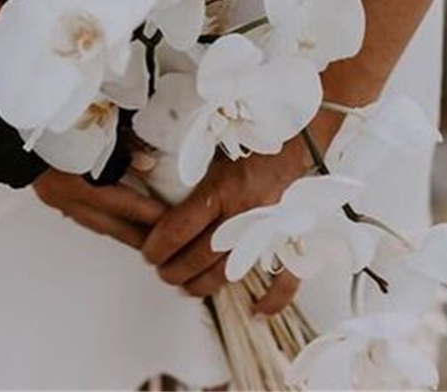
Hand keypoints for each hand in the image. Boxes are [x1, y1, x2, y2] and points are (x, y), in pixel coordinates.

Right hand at [0, 91, 167, 248]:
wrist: (3, 119)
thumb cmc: (47, 117)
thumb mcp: (86, 124)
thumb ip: (118, 142)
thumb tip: (148, 164)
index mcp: (70, 179)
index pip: (117, 201)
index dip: (145, 211)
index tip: (170, 218)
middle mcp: (62, 195)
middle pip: (109, 224)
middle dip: (139, 235)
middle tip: (169, 245)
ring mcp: (55, 198)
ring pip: (97, 224)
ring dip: (124, 232)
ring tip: (150, 240)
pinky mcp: (52, 195)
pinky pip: (86, 216)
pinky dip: (107, 221)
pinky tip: (120, 223)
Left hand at [141, 111, 340, 313]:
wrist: (300, 133)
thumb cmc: (251, 133)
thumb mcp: (212, 141)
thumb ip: (186, 159)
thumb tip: (146, 166)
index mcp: (222, 188)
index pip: (180, 228)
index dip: (159, 245)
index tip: (148, 252)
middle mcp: (245, 213)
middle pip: (201, 256)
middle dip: (175, 269)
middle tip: (161, 271)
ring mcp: (269, 230)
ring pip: (232, 271)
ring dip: (205, 285)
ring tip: (186, 287)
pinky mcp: (290, 237)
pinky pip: (286, 277)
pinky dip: (273, 299)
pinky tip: (257, 312)